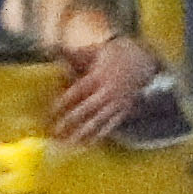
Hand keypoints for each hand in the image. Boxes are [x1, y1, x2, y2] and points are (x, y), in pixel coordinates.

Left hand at [48, 24, 167, 146]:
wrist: (141, 60)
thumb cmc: (111, 55)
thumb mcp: (94, 51)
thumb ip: (73, 54)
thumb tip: (52, 48)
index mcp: (99, 76)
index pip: (77, 91)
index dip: (63, 102)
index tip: (51, 112)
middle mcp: (108, 91)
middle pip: (86, 109)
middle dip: (70, 121)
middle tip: (56, 133)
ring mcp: (117, 102)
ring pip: (98, 121)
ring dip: (83, 134)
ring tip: (69, 145)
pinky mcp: (124, 110)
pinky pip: (110, 125)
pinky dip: (98, 136)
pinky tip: (86, 145)